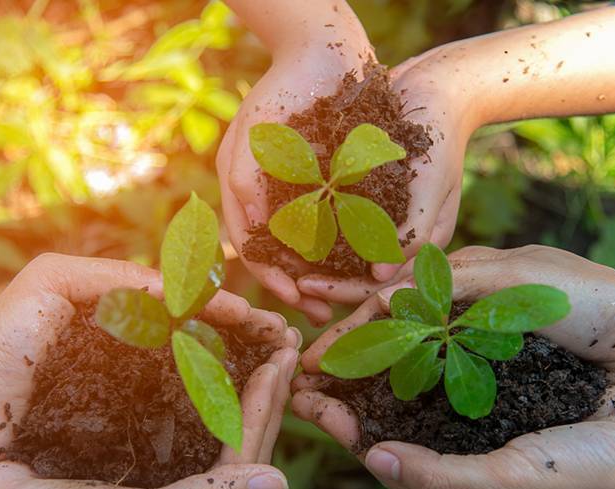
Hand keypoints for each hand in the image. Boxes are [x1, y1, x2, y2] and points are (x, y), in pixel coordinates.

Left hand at [0, 253, 297, 466]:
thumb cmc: (0, 332)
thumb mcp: (56, 280)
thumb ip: (117, 277)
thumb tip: (182, 293)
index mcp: (123, 314)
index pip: (191, 307)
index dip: (231, 312)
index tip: (266, 322)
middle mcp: (132, 355)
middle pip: (203, 346)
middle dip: (248, 346)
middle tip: (287, 350)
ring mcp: (126, 394)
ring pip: (193, 385)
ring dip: (236, 382)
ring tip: (276, 383)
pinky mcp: (116, 431)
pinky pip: (167, 423)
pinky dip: (202, 418)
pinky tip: (234, 420)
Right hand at [217, 28, 374, 323]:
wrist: (324, 49)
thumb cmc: (280, 91)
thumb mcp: (251, 139)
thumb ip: (243, 184)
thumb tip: (247, 236)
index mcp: (251, 195)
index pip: (258, 250)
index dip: (275, 279)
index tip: (295, 301)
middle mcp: (281, 199)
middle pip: (291, 258)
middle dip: (305, 288)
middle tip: (324, 315)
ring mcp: (312, 192)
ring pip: (321, 248)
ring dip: (332, 275)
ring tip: (350, 297)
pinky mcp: (345, 182)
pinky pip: (349, 223)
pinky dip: (356, 247)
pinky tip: (371, 263)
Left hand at [292, 384, 614, 488]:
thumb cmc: (592, 474)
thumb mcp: (509, 483)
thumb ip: (439, 475)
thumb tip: (375, 459)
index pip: (395, 473)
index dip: (351, 437)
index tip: (315, 402)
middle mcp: (471, 486)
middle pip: (399, 442)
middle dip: (356, 408)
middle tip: (313, 373)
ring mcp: (488, 449)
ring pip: (422, 414)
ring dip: (385, 383)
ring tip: (347, 352)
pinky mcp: (506, 415)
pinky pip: (455, 392)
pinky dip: (426, 370)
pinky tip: (402, 342)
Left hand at [294, 41, 476, 304]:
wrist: (435, 88)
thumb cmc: (440, 135)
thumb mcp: (432, 184)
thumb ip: (413, 230)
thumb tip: (382, 275)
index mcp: (420, 241)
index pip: (378, 284)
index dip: (342, 290)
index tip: (305, 286)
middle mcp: (398, 235)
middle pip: (356, 274)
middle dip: (321, 282)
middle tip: (283, 282)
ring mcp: (381, 215)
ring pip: (342, 252)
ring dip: (312, 260)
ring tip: (276, 261)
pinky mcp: (364, 194)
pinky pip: (335, 219)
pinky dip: (312, 227)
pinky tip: (283, 227)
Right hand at [298, 244, 614, 390]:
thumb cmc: (590, 301)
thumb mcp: (516, 279)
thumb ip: (452, 283)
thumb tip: (385, 293)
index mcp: (466, 275)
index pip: (391, 301)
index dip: (351, 331)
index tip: (317, 360)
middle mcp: (468, 307)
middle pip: (394, 332)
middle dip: (351, 356)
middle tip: (313, 386)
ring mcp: (485, 341)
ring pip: (415, 360)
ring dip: (375, 380)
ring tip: (340, 405)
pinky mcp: (504, 371)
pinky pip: (447, 383)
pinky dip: (414, 395)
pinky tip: (393, 415)